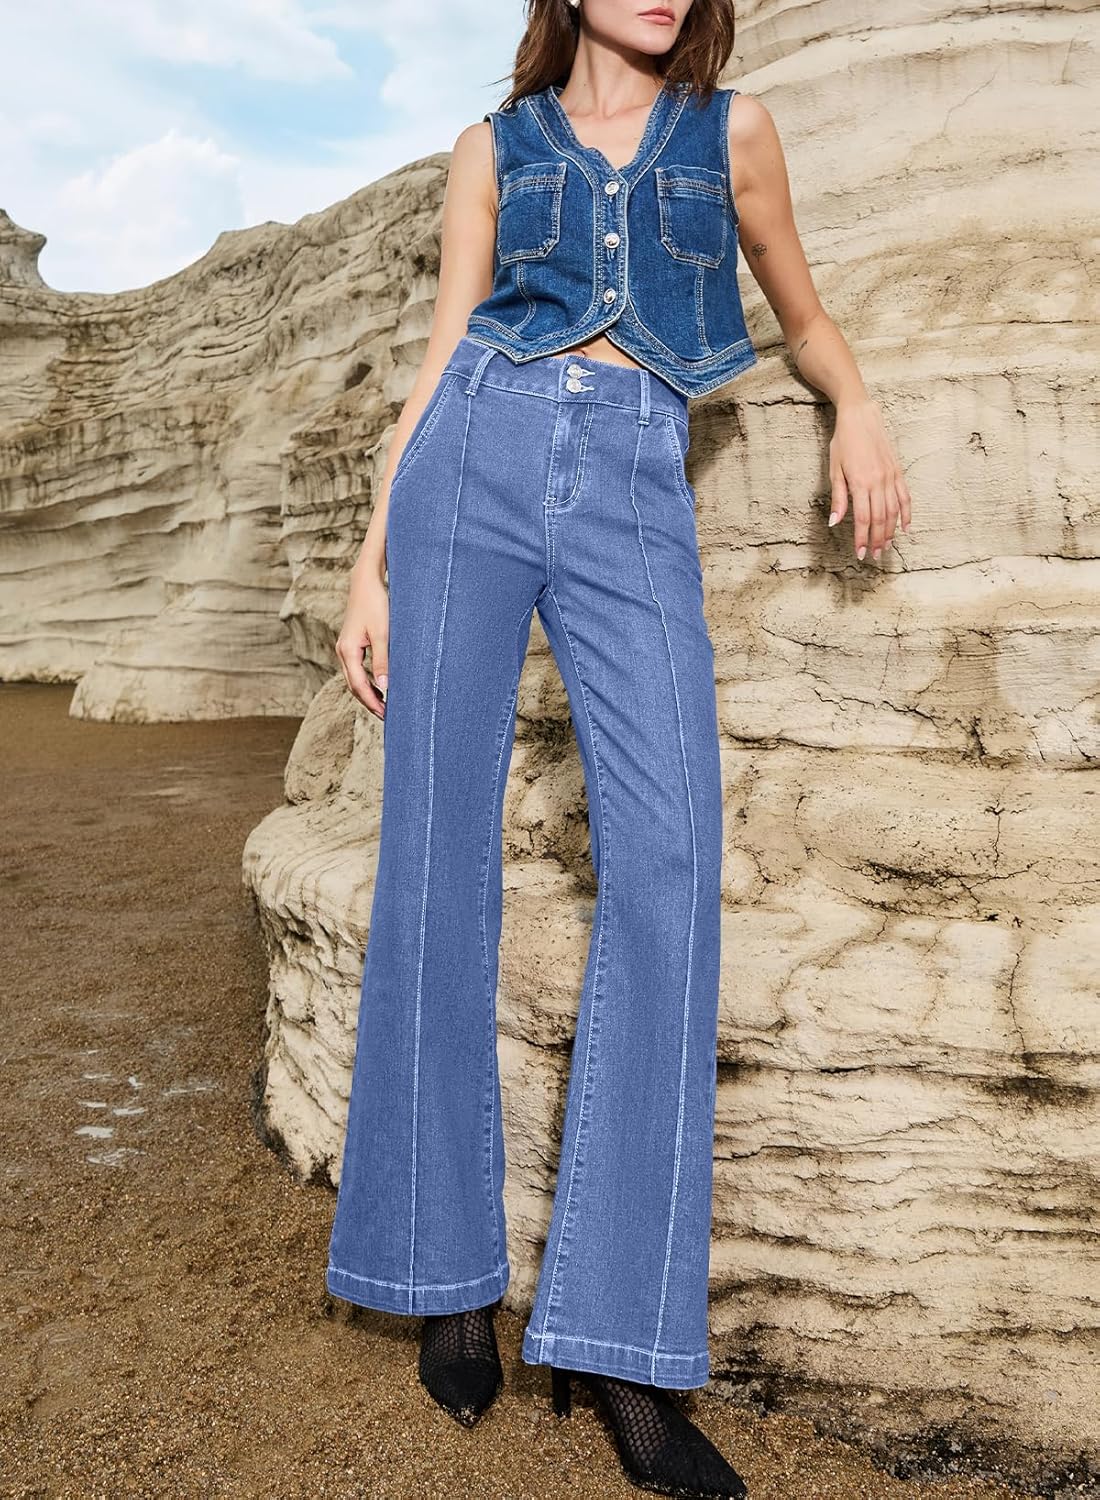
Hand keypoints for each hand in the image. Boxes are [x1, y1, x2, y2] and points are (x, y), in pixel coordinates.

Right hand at [335, 562, 388, 718]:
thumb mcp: (383, 634)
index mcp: (348, 650)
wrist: (366, 581)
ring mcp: (345, 647)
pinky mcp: (351, 642)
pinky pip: (356, 669)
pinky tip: (379, 685)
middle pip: (354, 685)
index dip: (373, 703)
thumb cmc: (376, 603)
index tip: (387, 715)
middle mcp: (343, 651)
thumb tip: (384, 688)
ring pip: (354, 678)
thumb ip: (383, 661)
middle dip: (369, 702)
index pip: (359, 686)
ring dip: (367, 693)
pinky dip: (366, 681)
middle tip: (387, 716)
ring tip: (384, 705)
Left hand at [827, 397, 911, 559]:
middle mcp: (878, 481)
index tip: (860, 553)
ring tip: (885, 547)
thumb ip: (838, 497)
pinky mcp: (898, 471)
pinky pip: (905, 496)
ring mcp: (890, 476)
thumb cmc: (843, 442)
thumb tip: (835, 522)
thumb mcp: (835, 469)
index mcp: (860, 482)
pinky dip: (906, 513)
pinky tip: (905, 528)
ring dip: (890, 532)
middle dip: (877, 540)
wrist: (861, 416)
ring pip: (893, 511)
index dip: (862, 538)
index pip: (863, 519)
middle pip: (880, 519)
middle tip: (873, 556)